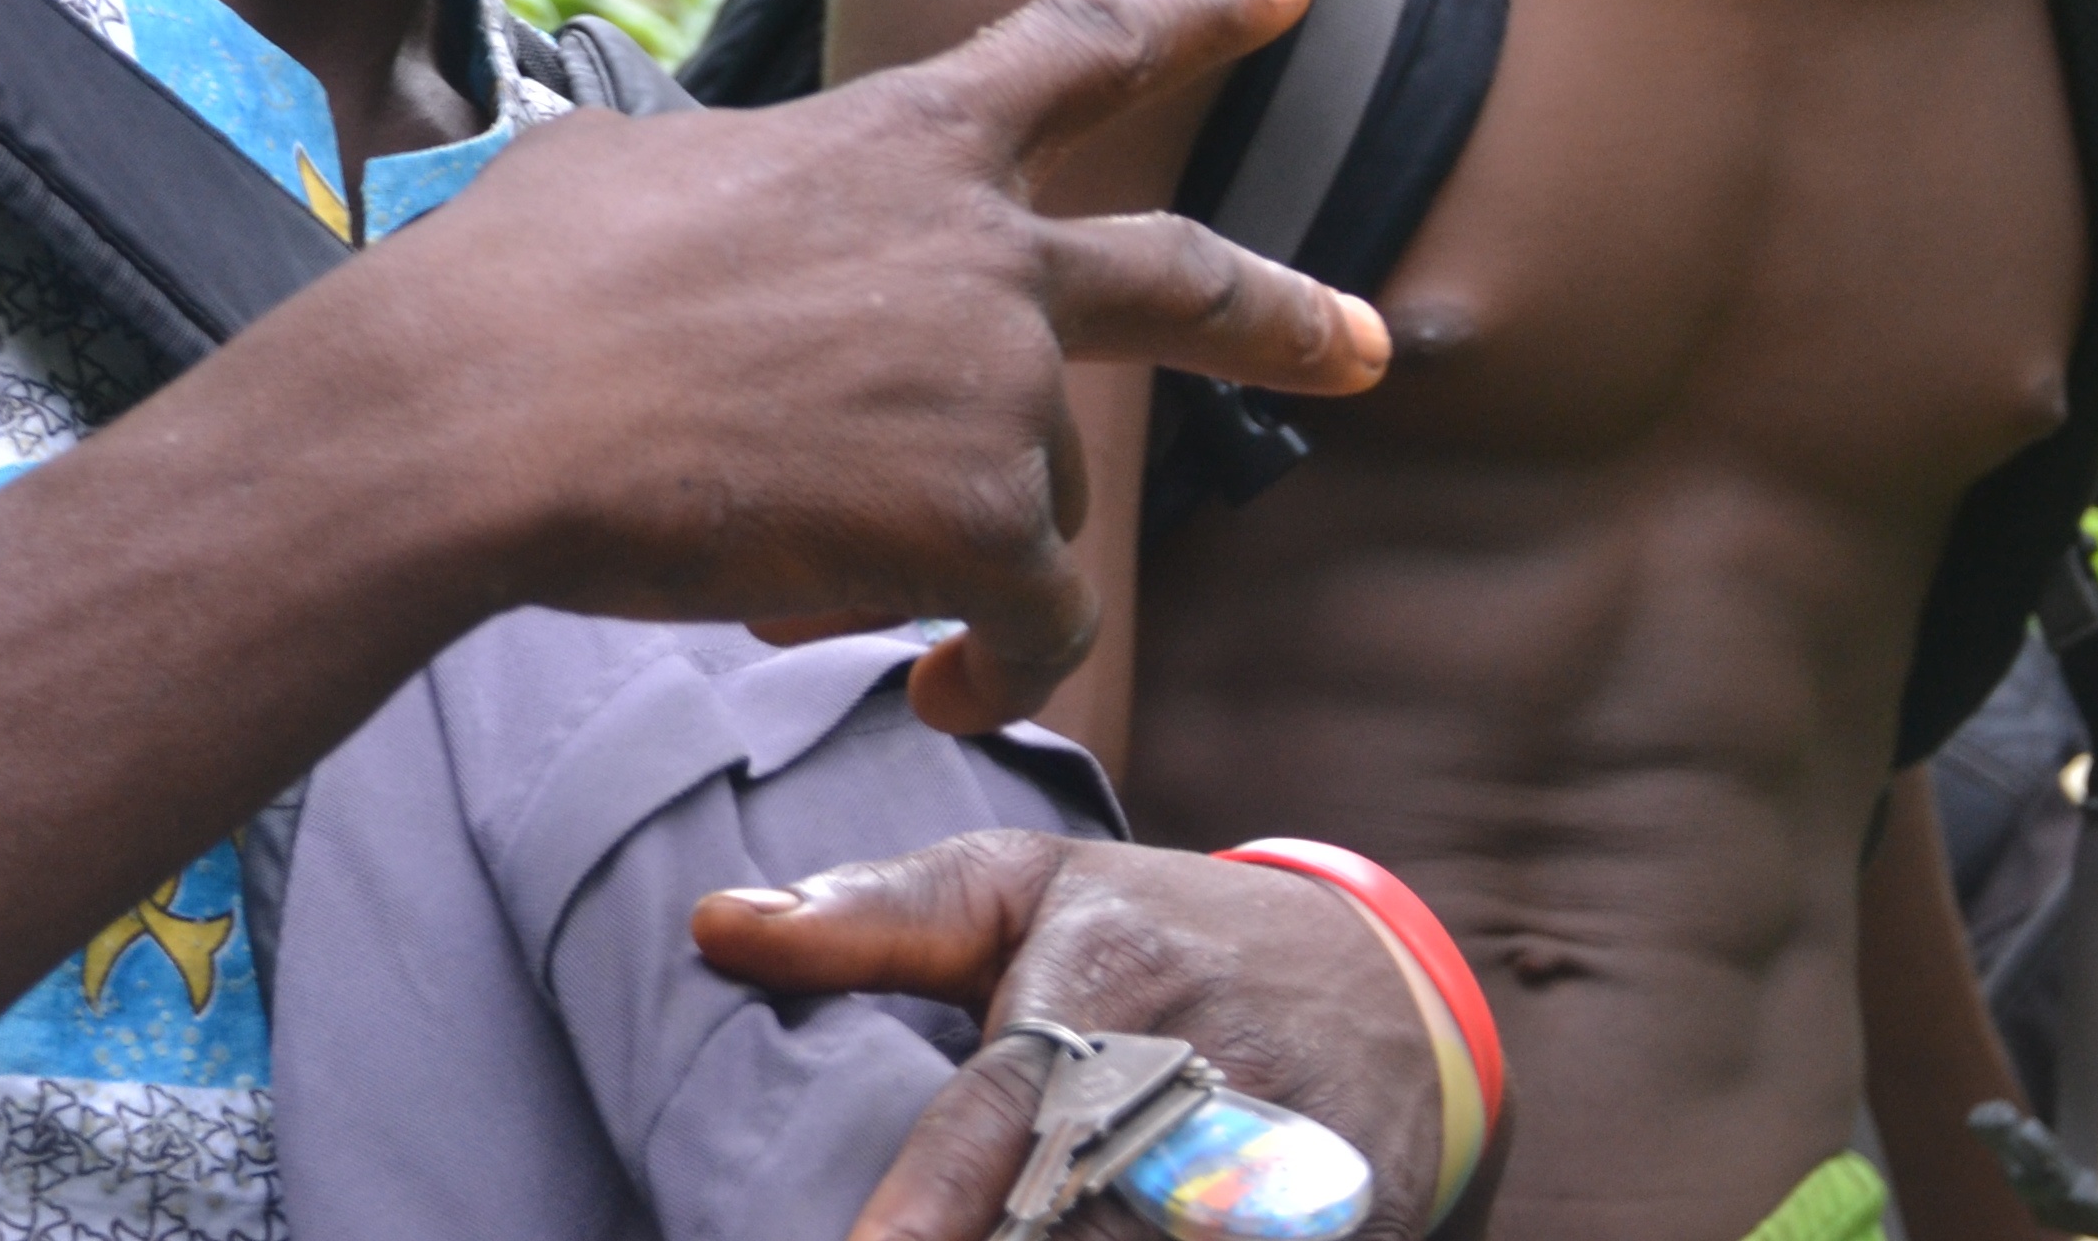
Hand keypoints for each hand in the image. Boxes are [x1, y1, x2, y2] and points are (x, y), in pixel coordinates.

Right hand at [331, 0, 1385, 725]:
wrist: (482, 413)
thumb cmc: (511, 292)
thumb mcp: (623, 168)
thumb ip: (720, 182)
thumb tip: (682, 217)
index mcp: (901, 138)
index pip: (1078, 43)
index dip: (1193, 2)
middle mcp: (986, 249)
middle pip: (1184, 277)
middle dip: (1288, 320)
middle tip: (1365, 348)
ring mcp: (999, 381)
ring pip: (1036, 499)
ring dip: (947, 548)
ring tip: (800, 568)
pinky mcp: (985, 517)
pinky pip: (1035, 619)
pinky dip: (995, 667)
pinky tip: (938, 694)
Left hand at [690, 832, 1451, 1240]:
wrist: (1387, 988)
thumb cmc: (1155, 934)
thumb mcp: (1023, 890)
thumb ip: (871, 915)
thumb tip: (710, 927)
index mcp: (1104, 983)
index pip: (1004, 1113)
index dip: (933, 1203)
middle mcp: (1200, 1083)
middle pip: (1073, 1226)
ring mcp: (1281, 1180)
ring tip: (1006, 1234)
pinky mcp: (1338, 1232)